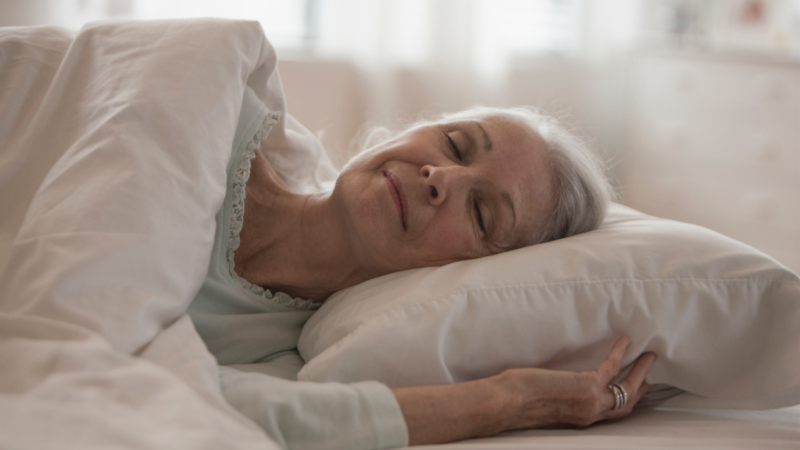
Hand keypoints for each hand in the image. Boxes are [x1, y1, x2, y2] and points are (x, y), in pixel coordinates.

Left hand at [393, 336, 656, 444]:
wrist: (508, 404)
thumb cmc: (516, 402)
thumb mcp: (545, 402)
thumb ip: (559, 396)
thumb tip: (557, 384)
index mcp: (581, 419)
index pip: (612, 413)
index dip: (627, 401)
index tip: (638, 389)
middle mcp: (590, 414)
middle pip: (627, 403)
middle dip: (642, 387)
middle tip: (653, 373)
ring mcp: (591, 402)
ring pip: (628, 388)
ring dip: (641, 370)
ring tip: (650, 355)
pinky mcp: (586, 386)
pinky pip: (610, 366)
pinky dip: (619, 352)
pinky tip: (624, 339)